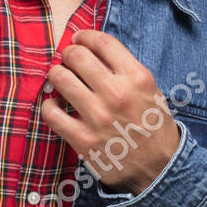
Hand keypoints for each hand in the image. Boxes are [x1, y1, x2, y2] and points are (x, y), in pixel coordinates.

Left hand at [41, 28, 181, 194]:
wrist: (158, 169)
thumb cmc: (154, 128)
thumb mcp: (151, 92)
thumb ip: (126, 71)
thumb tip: (93, 51)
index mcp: (137, 78)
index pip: (102, 42)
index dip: (85, 36)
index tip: (78, 39)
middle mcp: (117, 94)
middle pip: (77, 56)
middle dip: (68, 54)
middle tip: (67, 60)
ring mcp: (98, 117)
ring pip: (60, 79)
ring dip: (56, 75)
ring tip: (60, 80)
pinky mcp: (83, 139)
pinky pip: (51, 113)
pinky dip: (48, 105)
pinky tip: (55, 106)